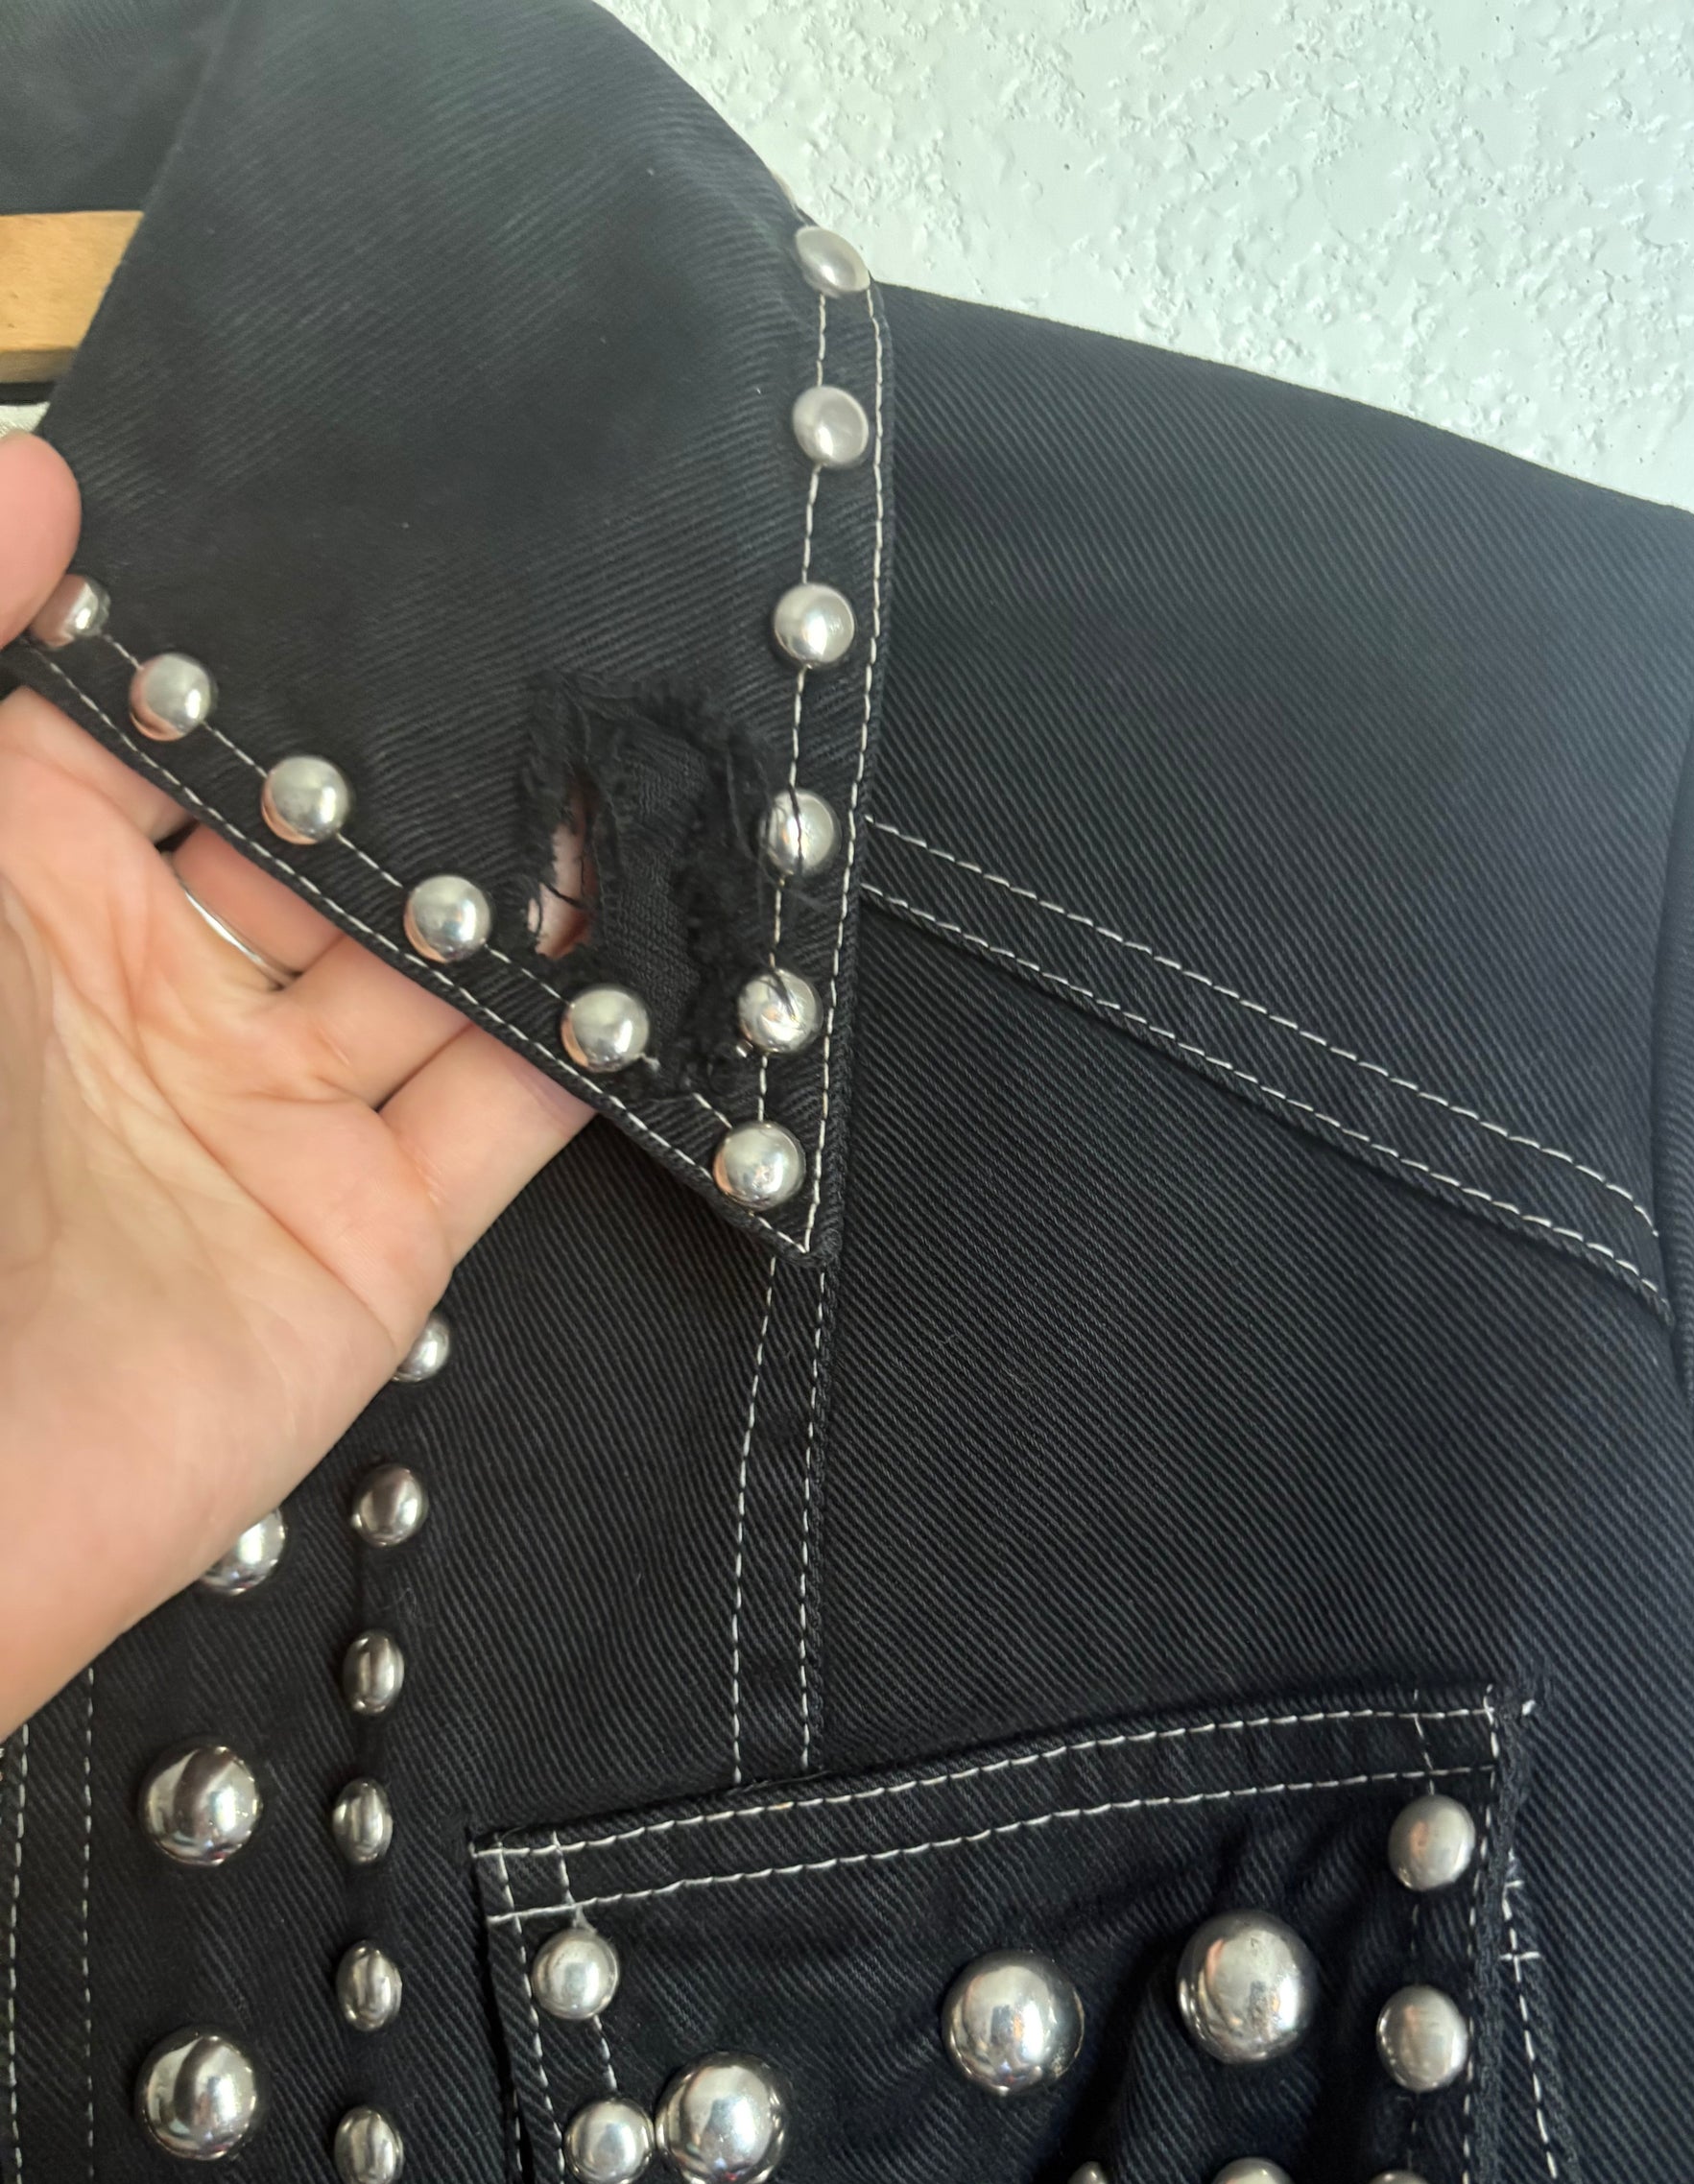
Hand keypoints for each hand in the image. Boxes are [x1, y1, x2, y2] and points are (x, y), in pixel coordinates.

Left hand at [0, 433, 592, 1719]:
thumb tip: (46, 473)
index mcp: (24, 885)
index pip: (157, 718)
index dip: (243, 623)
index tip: (359, 503)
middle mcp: (161, 987)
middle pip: (326, 828)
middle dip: (420, 735)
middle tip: (548, 594)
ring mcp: (277, 1110)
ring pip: (434, 954)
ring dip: (524, 866)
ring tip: (636, 730)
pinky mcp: (371, 1230)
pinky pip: (509, 1107)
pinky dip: (588, 1029)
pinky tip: (659, 928)